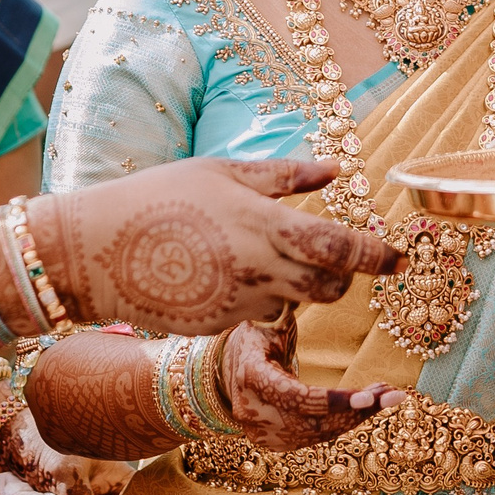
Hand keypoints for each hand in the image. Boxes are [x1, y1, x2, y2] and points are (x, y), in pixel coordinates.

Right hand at [42, 159, 401, 333]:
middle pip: (328, 288)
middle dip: (344, 279)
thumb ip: (283, 175)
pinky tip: (226, 274)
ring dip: (299, 288)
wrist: (94, 250)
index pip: (338, 246)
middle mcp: (257, 269)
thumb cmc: (158, 196)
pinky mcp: (217, 326)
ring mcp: (237, 303)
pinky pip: (255, 315)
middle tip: (341, 263)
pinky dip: (258, 298)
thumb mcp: (221, 172)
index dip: (376, 255)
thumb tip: (336, 168)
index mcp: (262, 223)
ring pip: (293, 305)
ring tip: (269, 259)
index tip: (400, 256)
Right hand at [218, 306, 405, 452]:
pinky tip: (367, 406)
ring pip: (319, 433)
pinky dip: (344, 423)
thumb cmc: (255, 334)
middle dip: (358, 409)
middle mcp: (253, 410)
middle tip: (394, 394)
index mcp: (250, 375)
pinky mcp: (274, 442)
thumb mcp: (266, 318)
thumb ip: (289, 312)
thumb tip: (316, 288)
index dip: (334, 399)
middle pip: (314, 419)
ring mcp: (262, 432)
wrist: (227, 368)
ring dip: (357, 417)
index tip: (370, 395)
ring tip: (388, 395)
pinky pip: (315, 437)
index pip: (296, 396)